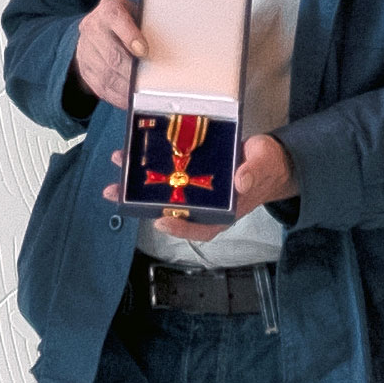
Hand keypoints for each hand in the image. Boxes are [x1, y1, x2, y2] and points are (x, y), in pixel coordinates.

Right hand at [73, 0, 144, 109]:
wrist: (97, 27)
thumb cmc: (129, 21)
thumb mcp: (138, 13)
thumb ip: (149, 26)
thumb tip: (173, 46)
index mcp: (109, 9)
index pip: (116, 19)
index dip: (130, 36)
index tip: (144, 52)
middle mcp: (93, 28)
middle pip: (112, 54)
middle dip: (130, 72)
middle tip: (147, 85)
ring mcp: (85, 50)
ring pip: (106, 74)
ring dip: (125, 89)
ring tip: (142, 98)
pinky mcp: (84, 69)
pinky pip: (100, 87)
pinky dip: (116, 97)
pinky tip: (130, 101)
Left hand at [101, 134, 298, 242]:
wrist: (268, 159)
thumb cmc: (267, 165)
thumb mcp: (264, 165)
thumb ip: (253, 172)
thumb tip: (240, 181)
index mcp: (226, 211)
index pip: (201, 227)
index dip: (180, 227)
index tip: (161, 221)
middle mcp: (206, 204)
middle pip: (170, 209)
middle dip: (140, 202)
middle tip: (115, 193)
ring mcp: (195, 190)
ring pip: (162, 191)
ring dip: (137, 181)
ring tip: (117, 164)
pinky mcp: (190, 172)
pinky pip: (166, 172)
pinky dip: (148, 166)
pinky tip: (131, 155)